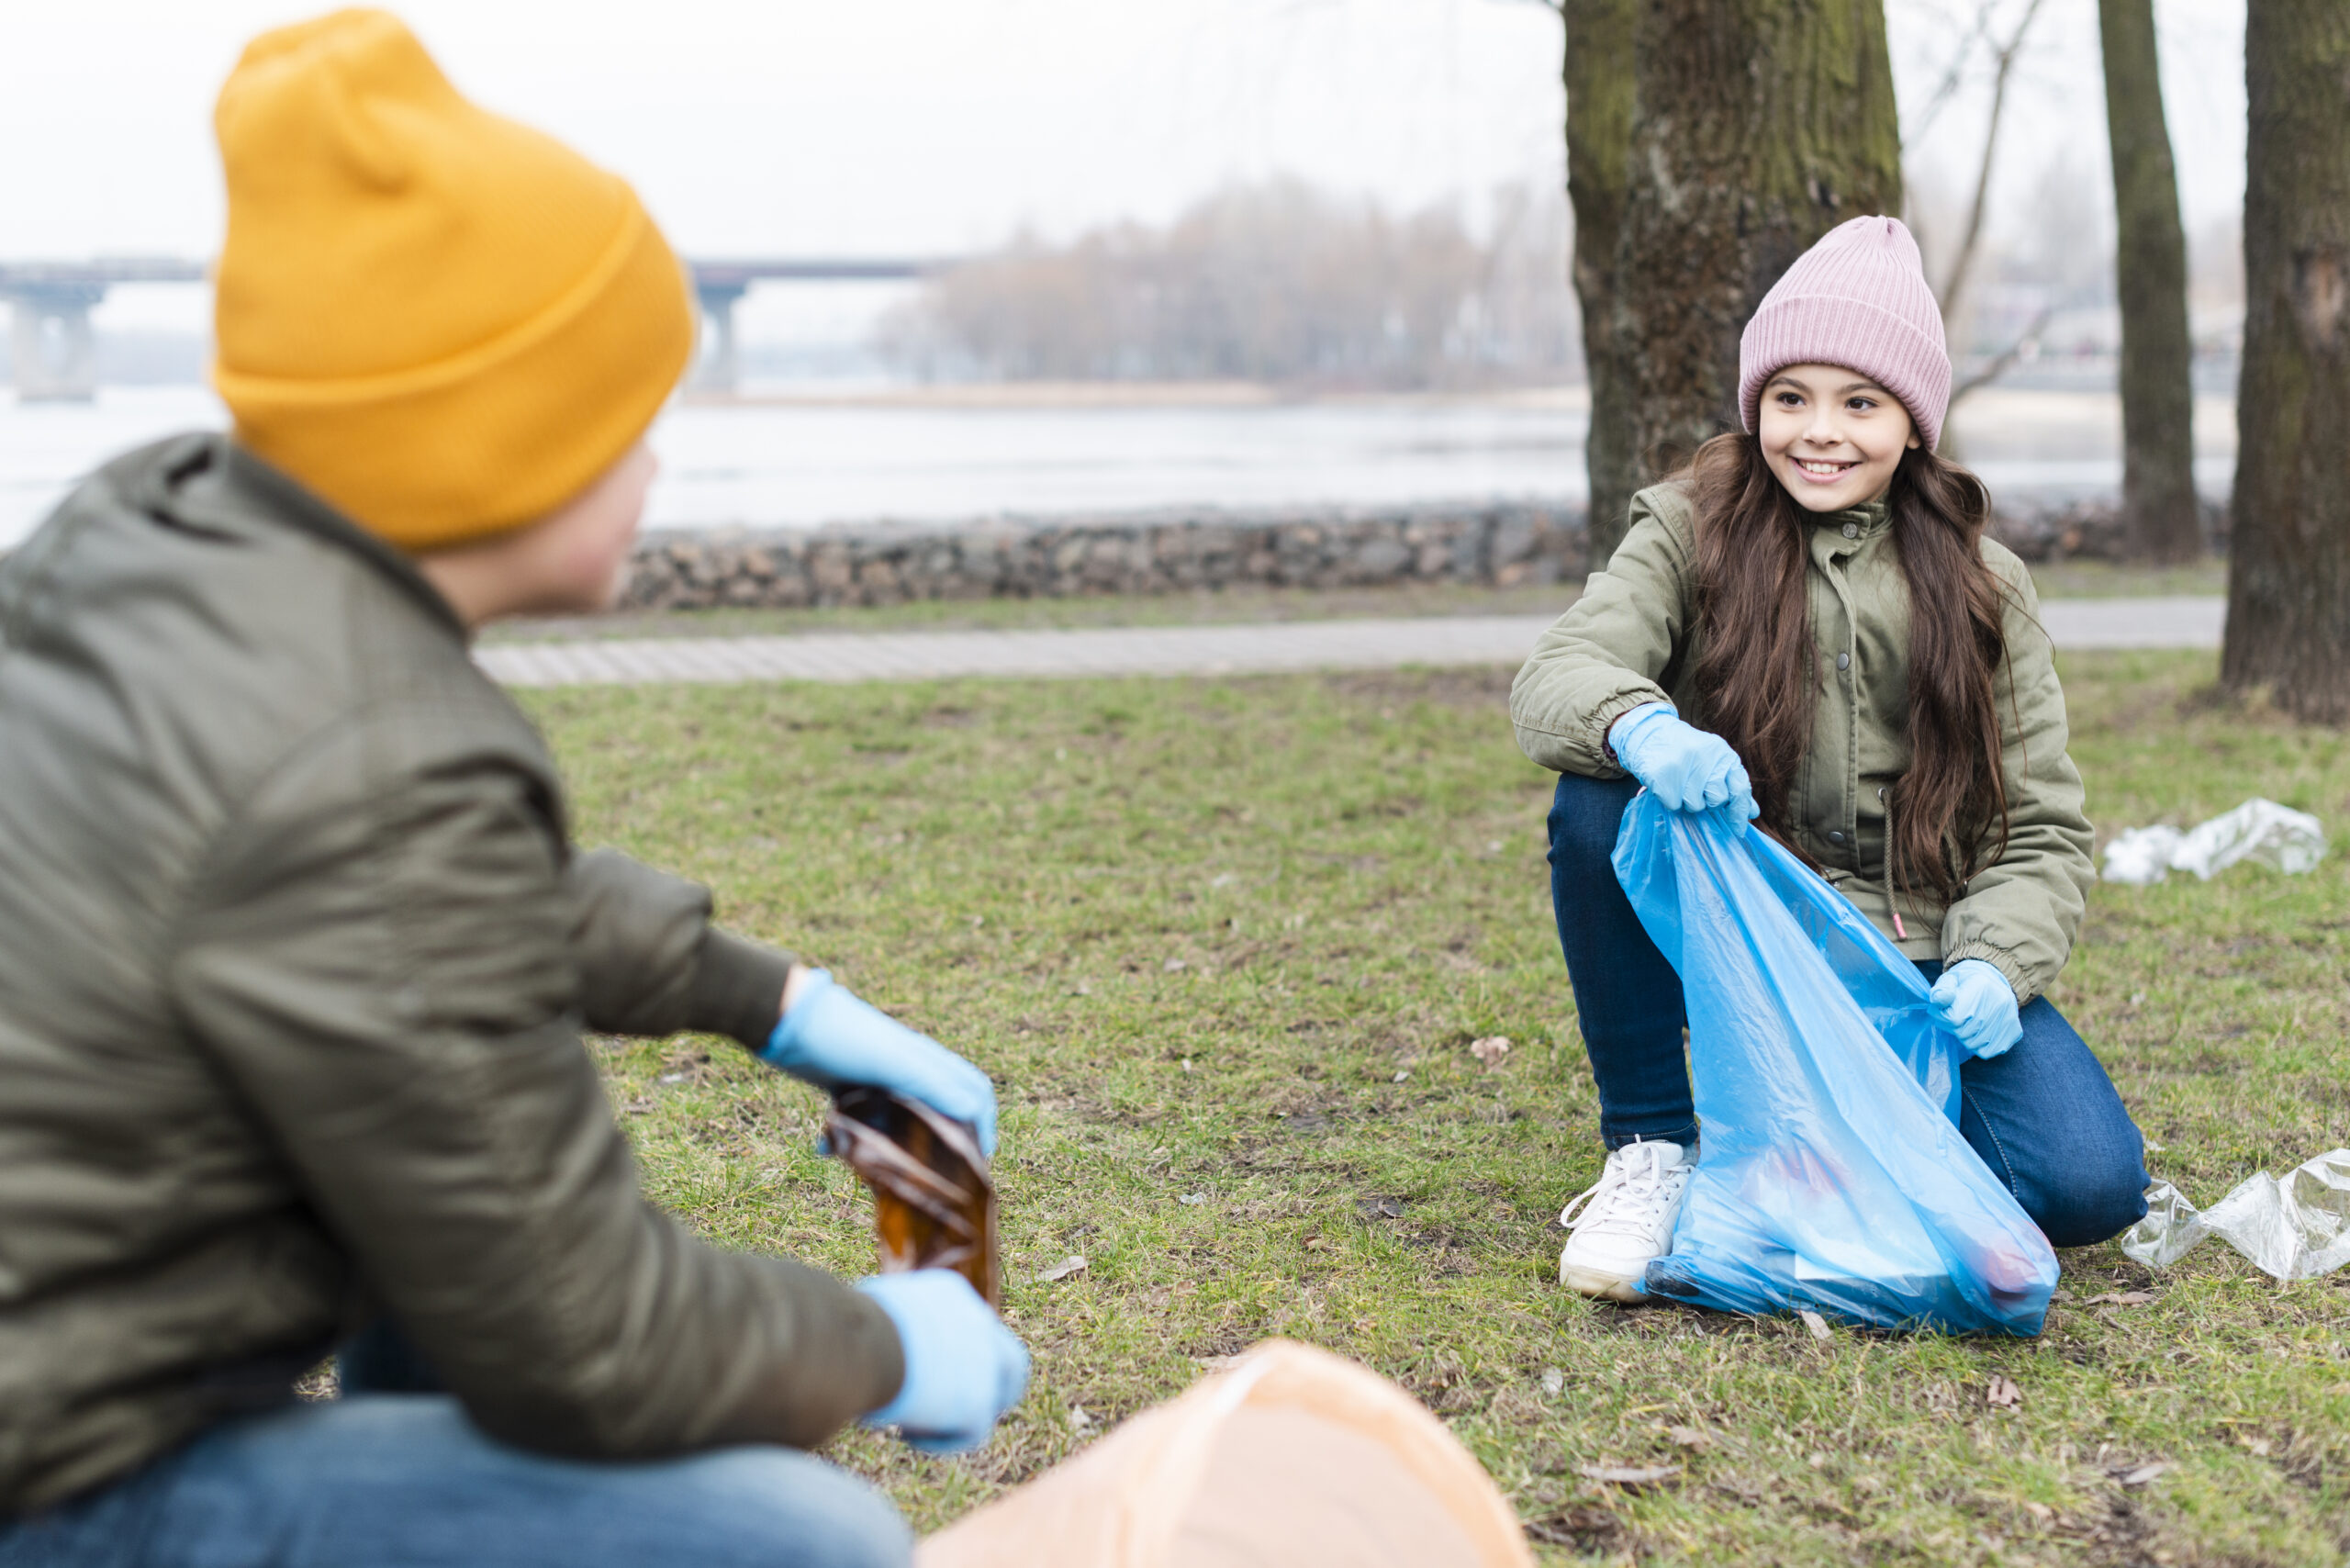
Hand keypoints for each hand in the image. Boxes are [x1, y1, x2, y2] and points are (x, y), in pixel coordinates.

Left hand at [760, 971, 997, 1154]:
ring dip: (891, 1147)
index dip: (983, 1126)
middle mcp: (908, 1070)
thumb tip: (972, 1113)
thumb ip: (931, 1083)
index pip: (974, 1092)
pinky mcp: (847, 1086)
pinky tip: (826, 1151)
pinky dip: (848, 1140)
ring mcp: (877, 1080)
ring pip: (898, 1121)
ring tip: (879, 1173)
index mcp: (927, 1061)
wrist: (787, 1020)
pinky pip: (859, 1121)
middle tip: (937, 1178)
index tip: (976, 1163)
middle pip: (942, 1110)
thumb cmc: (844, 1036)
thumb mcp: (890, 1061)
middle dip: (943, 1144)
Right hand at [856, 1270, 1029, 1453]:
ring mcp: (985, 1365)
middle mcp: (980, 1324)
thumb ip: (891, 1321)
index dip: (957, 1351)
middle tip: (955, 1403)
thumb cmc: (847, 1324)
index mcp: (952, 1294)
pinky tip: (907, 1435)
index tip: (928, 1369)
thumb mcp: (870, 1307)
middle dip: (990, 1384)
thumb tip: (872, 1334)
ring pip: (997, 1398)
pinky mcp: (979, 1405)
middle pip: (1007, 1360)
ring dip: (965, 1414)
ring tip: (923, 1422)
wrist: (863, 1345)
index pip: (971, 1325)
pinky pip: (971, 1433)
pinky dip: (939, 1439)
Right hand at [1608, 704, 1758, 829]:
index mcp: (1723, 754)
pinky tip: (1668, 785)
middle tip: (1697, 789)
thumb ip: (1733, 784)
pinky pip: (1675, 805)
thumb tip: (1752, 812)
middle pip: (1717, 800)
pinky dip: (1671, 800)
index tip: (1738, 829)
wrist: (1651, 734)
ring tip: (1680, 784)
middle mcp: (1706, 757)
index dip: (1740, 812)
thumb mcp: (1714, 762)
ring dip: (1688, 801)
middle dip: (1708, 801)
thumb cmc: (1687, 753)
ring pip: (1695, 805)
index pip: (1739, 788)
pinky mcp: (1664, 774)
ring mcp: (1684, 764)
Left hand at [1929, 959, 2021, 1058]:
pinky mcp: (2014, 1032)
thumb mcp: (1949, 981)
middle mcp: (2000, 1003)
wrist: (1992, 982)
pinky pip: (1987, 1052)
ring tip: (1965, 1024)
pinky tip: (1977, 1033)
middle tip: (1954, 1017)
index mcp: (1981, 986)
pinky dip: (1977, 1046)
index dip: (1942, 1018)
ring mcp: (2009, 1018)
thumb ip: (1940, 991)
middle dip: (1952, 1027)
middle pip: (1964, 1033)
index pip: (1954, 1019)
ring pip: (1973, 1044)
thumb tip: (1938, 1000)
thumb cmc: (1964, 984)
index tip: (1942, 1011)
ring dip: (1964, 1037)